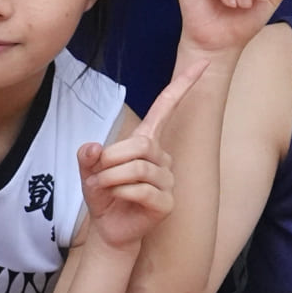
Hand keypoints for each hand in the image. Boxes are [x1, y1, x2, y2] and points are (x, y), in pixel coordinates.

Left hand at [75, 60, 199, 254]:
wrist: (108, 229)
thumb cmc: (104, 194)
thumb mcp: (88, 170)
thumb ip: (87, 155)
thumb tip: (93, 148)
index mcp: (147, 142)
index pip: (167, 108)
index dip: (183, 85)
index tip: (204, 64)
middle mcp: (162, 158)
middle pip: (141, 144)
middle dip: (111, 158)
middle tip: (98, 174)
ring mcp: (168, 181)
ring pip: (138, 168)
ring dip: (111, 178)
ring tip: (103, 188)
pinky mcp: (166, 203)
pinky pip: (141, 190)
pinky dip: (120, 193)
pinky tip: (116, 199)